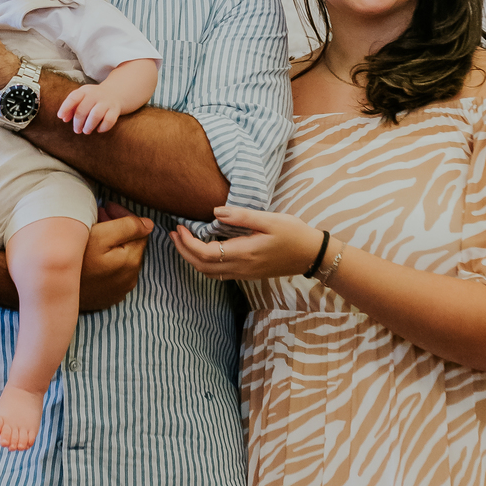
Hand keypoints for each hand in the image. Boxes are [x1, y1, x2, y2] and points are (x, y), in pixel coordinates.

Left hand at [58, 84, 121, 134]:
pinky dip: (103, 127)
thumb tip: (63, 118)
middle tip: (77, 130)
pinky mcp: (115, 110)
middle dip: (77, 123)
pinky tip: (99, 129)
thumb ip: (71, 107)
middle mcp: (95, 95)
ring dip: (89, 126)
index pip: (73, 97)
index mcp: (85, 91)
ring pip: (96, 115)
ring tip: (86, 130)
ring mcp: (106, 102)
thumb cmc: (92, 99)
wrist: (115, 93)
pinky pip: (109, 120)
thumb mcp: (81, 98)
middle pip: (82, 110)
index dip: (65, 108)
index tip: (60, 117)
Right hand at [78, 203, 153, 310]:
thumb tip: (149, 224)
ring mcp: (119, 290)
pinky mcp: (108, 297)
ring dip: (114, 245)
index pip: (140, 230)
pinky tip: (94, 255)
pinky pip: (115, 274)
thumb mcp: (100, 235)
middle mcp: (130, 278)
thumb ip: (128, 226)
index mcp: (132, 260)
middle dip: (119, 229)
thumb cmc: (74, 258)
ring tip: (95, 234)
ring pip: (124, 259)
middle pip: (132, 244)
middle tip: (99, 216)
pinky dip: (109, 261)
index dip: (124, 215)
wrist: (52, 288)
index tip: (106, 208)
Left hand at [171, 202, 323, 282]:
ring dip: (192, 259)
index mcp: (244, 253)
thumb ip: (241, 216)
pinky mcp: (248, 274)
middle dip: (183, 251)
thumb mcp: (270, 219)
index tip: (179, 227)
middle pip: (202, 266)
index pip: (205, 254)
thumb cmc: (294, 234)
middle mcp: (241, 267)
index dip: (187, 243)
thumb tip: (215, 211)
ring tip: (183, 241)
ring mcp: (244, 273)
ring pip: (209, 273)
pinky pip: (219, 273)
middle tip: (174, 234)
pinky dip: (204, 263)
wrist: (312, 255)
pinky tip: (204, 249)